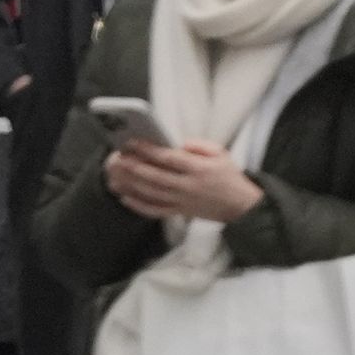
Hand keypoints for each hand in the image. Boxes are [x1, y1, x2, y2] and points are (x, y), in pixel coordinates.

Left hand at [103, 140, 263, 225]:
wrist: (239, 205)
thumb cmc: (229, 176)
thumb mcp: (221, 153)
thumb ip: (199, 145)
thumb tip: (177, 143)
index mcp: (199, 168)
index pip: (168, 157)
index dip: (148, 150)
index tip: (132, 142)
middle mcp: (188, 185)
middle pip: (154, 176)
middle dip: (133, 166)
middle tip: (117, 158)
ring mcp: (181, 201)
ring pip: (150, 193)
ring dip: (130, 184)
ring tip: (115, 175)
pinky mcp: (178, 212)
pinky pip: (154, 210)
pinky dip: (138, 205)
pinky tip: (125, 197)